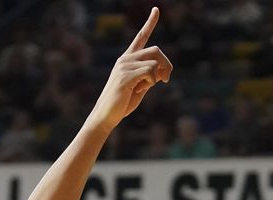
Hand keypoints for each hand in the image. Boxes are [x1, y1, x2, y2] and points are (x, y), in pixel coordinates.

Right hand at [87, 7, 171, 130]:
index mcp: (128, 59)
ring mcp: (124, 66)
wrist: (106, 116)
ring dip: (159, 75)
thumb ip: (150, 76)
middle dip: (166, 65)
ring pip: (154, 61)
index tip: (156, 9)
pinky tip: (140, 89)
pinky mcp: (125, 75)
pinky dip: (151, 81)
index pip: (141, 37)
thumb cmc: (122, 103)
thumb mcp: (140, 87)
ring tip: (148, 87)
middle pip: (156, 50)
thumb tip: (162, 71)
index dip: (150, 23)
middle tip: (166, 80)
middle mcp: (125, 59)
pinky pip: (150, 71)